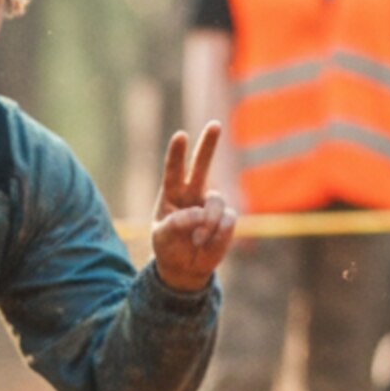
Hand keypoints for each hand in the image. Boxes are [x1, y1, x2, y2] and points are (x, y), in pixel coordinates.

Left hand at [151, 122, 234, 292]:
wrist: (184, 267)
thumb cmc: (169, 246)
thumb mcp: (162, 237)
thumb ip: (176, 224)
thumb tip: (200, 214)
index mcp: (172, 194)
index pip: (174, 170)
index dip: (177, 153)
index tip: (181, 135)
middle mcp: (193, 193)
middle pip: (202, 165)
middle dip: (208, 145)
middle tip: (215, 124)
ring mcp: (211, 204)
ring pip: (216, 202)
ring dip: (207, 223)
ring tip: (197, 240)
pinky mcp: (227, 218)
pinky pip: (227, 221)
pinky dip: (217, 235)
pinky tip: (207, 243)